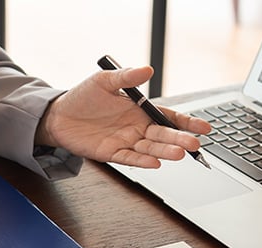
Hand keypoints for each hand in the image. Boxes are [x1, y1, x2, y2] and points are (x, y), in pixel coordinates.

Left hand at [36, 66, 210, 167]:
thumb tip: (148, 69)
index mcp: (139, 110)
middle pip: (162, 136)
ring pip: (150, 149)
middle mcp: (136, 128)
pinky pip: (130, 158)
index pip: (168, 117)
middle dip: (179, 140)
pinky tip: (155, 163)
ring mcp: (125, 141)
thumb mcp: (105, 81)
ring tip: (180, 153)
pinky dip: (142, 161)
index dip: (186, 123)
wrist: (57, 114)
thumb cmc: (82, 96)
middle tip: (194, 144)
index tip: (204, 127)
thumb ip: (127, 77)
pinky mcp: (111, 153)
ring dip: (165, 152)